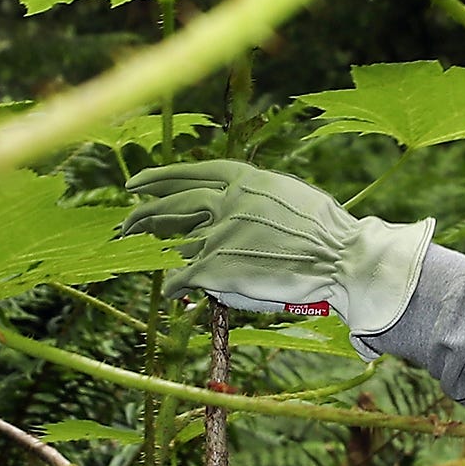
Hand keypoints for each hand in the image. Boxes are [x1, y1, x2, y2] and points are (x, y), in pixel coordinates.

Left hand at [118, 160, 432, 334]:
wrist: (339, 258)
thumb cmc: (326, 230)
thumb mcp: (286, 196)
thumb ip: (252, 199)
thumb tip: (231, 207)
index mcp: (243, 179)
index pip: (189, 174)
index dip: (159, 178)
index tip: (138, 183)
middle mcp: (224, 202)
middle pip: (171, 204)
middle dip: (143, 212)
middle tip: (125, 220)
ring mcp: (217, 235)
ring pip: (173, 242)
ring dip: (152, 248)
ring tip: (134, 251)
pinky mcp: (215, 268)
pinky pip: (182, 278)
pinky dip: (175, 286)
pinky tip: (171, 292)